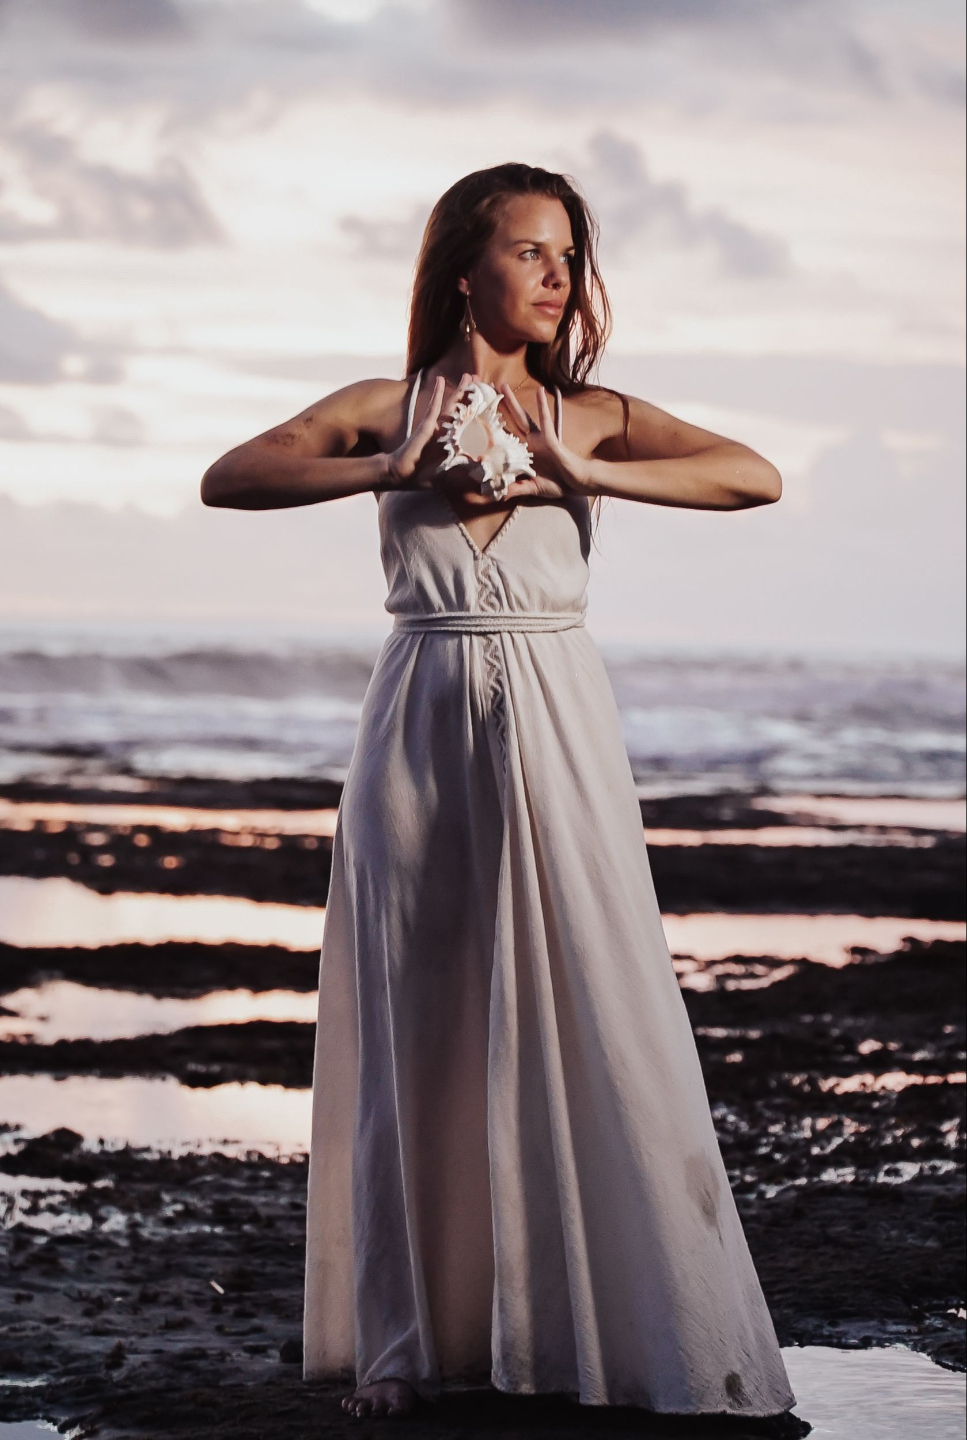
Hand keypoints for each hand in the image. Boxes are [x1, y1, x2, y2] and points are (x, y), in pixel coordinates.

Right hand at [377, 373, 485, 494]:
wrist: (399, 475)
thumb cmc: (420, 475)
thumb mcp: (447, 474)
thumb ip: (463, 471)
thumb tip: (481, 467)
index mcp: (451, 442)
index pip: (468, 425)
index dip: (479, 412)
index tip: (490, 402)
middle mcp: (445, 432)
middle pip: (461, 410)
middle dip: (471, 395)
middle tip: (480, 379)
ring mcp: (435, 428)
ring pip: (451, 405)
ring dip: (459, 390)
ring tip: (469, 375)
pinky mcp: (425, 427)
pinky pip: (433, 408)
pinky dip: (437, 394)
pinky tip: (440, 379)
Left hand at [495, 382, 595, 499]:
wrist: (575, 484)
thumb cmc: (556, 484)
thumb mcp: (531, 488)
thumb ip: (515, 489)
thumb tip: (499, 495)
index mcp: (521, 454)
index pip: (502, 440)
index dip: (490, 430)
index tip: (475, 420)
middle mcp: (527, 443)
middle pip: (507, 423)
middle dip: (496, 409)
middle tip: (484, 392)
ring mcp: (538, 439)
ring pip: (521, 417)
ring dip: (512, 402)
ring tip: (502, 386)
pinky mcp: (550, 439)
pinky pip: (545, 420)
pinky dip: (543, 406)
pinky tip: (539, 390)